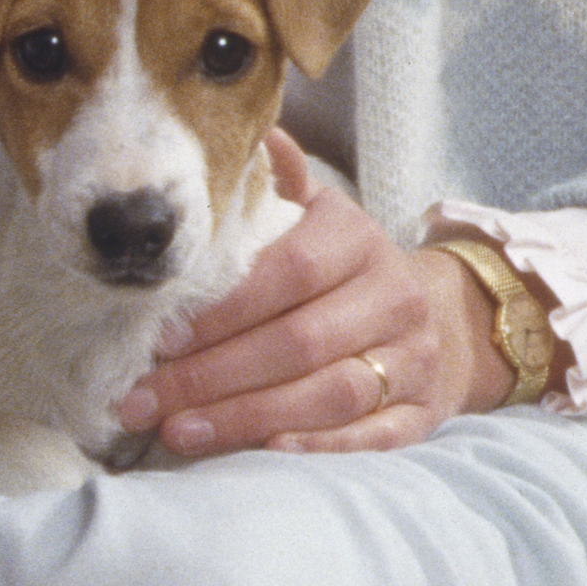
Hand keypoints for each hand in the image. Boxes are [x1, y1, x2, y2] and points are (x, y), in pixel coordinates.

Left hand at [115, 141, 510, 456]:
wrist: (445, 321)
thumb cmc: (346, 273)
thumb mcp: (319, 217)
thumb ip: (280, 186)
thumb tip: (252, 133)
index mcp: (357, 240)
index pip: (287, 272)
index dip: (221, 309)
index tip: (159, 338)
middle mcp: (392, 297)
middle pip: (298, 342)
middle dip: (211, 376)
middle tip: (141, 399)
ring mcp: (413, 359)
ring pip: (329, 394)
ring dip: (247, 417)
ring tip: (177, 431)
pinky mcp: (422, 414)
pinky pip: (372, 436)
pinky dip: (318, 448)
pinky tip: (265, 452)